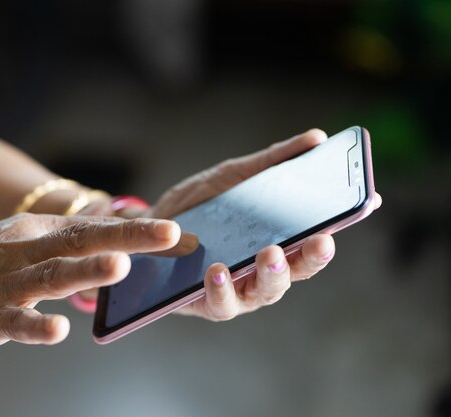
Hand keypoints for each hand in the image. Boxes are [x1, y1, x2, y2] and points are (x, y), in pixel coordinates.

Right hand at [0, 214, 181, 359]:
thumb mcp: (5, 243)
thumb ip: (50, 245)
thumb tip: (101, 246)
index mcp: (26, 231)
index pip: (87, 224)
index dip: (131, 227)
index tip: (171, 230)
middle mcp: (18, 251)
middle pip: (80, 241)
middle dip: (128, 237)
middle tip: (170, 235)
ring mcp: (2, 285)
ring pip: (51, 276)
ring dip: (86, 272)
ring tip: (120, 269)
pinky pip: (15, 323)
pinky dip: (36, 327)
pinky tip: (58, 331)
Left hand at [149, 129, 382, 319]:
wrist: (152, 227)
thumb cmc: (201, 205)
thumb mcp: (233, 177)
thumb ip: (271, 162)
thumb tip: (317, 137)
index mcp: (279, 240)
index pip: (317, 236)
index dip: (343, 222)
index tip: (366, 203)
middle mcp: (265, 270)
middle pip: (299, 270)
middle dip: (312, 257)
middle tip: (319, 240)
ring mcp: (241, 290)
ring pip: (266, 292)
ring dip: (272, 275)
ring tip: (268, 253)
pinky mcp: (210, 303)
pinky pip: (222, 303)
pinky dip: (222, 289)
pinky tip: (217, 270)